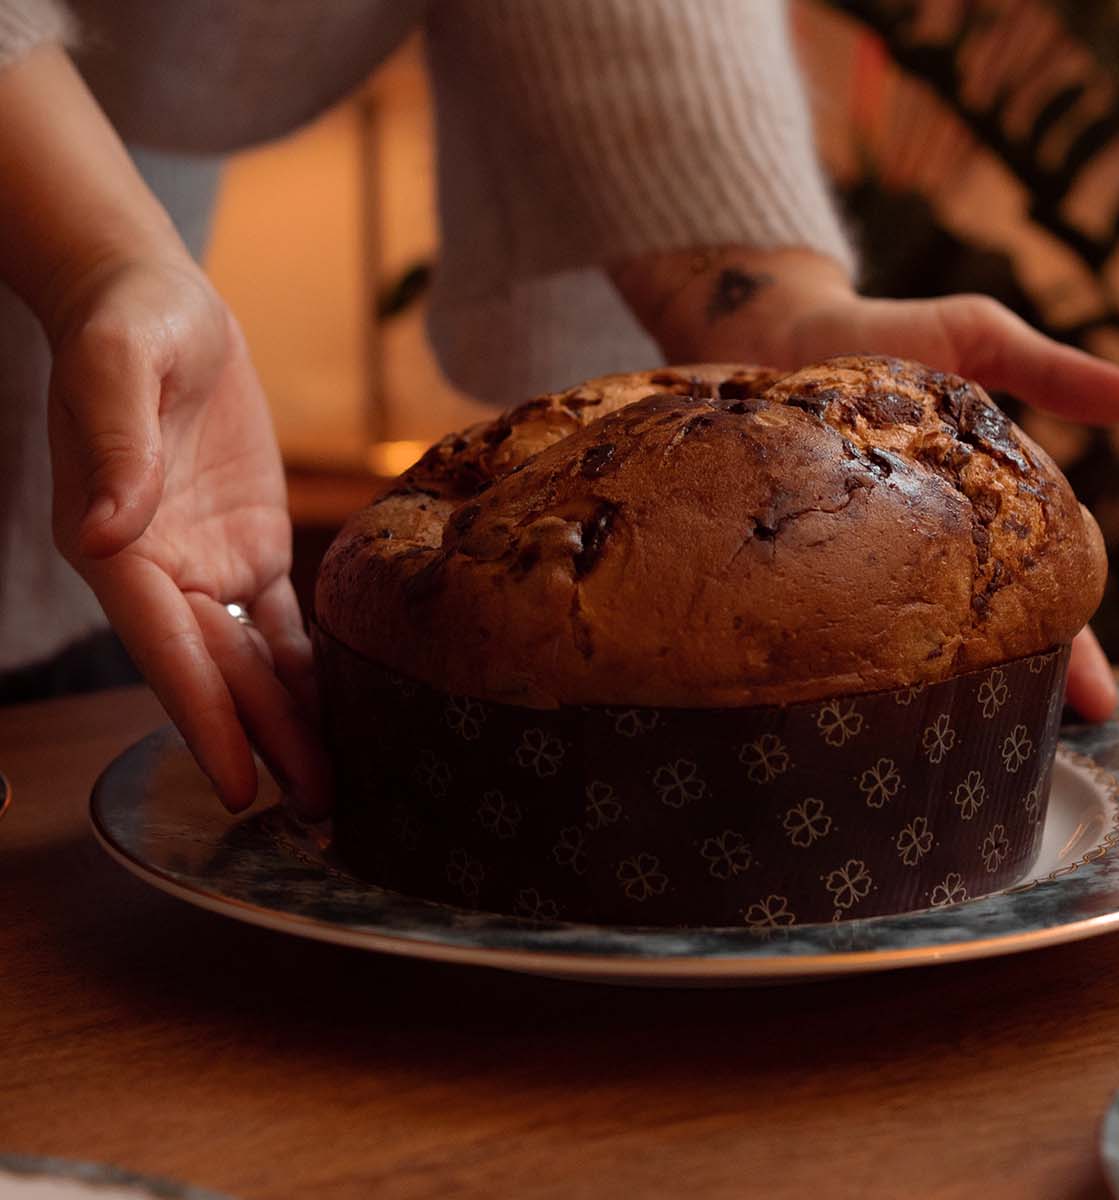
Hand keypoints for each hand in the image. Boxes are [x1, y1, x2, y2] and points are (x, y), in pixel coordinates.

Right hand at [48, 258, 330, 814]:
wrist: (159, 303)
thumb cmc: (128, 327)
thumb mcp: (119, 368)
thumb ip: (117, 449)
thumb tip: (110, 536)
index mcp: (120, 547)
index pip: (167, 649)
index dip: (204, 718)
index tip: (239, 780)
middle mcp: (163, 573)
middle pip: (220, 674)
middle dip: (264, 743)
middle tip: (316, 812)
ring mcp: (210, 565)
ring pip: (256, 661)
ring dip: (292, 721)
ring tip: (333, 786)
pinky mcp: (251, 546)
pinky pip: (286, 621)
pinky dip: (311, 666)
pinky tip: (343, 708)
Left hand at [614, 247, 1118, 720]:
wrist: (774, 330)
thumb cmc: (884, 331)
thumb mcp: (975, 337)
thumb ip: (1049, 370)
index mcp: (980, 507)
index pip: (1042, 589)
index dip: (1074, 645)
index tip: (1098, 703)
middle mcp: (924, 545)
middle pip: (983, 630)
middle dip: (1015, 685)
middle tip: (1034, 744)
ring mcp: (864, 557)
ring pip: (912, 637)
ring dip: (939, 684)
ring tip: (953, 740)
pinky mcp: (801, 557)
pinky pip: (830, 615)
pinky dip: (847, 654)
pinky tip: (850, 701)